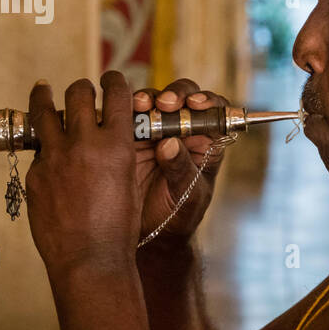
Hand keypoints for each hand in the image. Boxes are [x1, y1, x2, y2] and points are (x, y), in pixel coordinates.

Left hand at [25, 72, 139, 276]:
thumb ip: (118, 155)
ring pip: (45, 110)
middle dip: (82, 88)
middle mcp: (85, 143)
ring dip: (45, 97)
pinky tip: (47, 151)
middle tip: (82, 90)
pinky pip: (39, 149)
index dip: (115, 81)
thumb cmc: (119, 228)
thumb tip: (106, 139)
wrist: (90, 259)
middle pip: (79, 93)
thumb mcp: (131, 182)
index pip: (117, 94)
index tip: (111, 79)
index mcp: (117, 144)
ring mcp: (55, 156)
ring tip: (42, 90)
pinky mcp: (35, 173)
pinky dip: (45, 146)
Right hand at [131, 79, 229, 244]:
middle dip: (174, 95)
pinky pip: (122, 117)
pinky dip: (120, 112)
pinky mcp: (127, 137)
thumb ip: (182, 169)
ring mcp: (152, 131)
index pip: (213, 110)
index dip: (207, 101)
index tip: (196, 104)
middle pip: (181, 98)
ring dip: (145, 99)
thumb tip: (169, 144)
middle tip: (165, 104)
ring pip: (150, 103)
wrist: (151, 234)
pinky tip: (116, 116)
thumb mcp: (188, 195)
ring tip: (140, 106)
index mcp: (205, 141)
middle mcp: (180, 130)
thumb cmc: (179, 214)